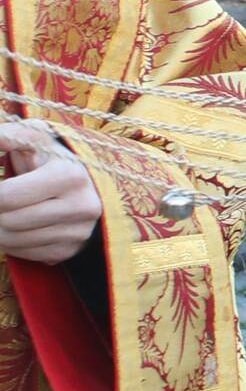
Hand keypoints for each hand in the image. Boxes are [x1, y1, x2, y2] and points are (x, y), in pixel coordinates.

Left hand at [0, 124, 102, 263]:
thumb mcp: (37, 137)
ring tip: (4, 212)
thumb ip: (10, 136)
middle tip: (0, 202)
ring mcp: (79, 232)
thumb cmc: (54, 158)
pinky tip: (19, 226)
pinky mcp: (72, 250)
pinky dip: (13, 243)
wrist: (91, 181)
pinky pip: (27, 254)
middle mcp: (81, 206)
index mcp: (70, 176)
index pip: (6, 197)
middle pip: (8, 222)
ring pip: (14, 241)